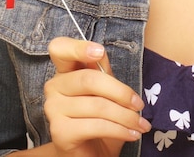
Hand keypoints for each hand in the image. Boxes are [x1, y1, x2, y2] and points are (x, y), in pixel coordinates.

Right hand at [44, 37, 150, 156]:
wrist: (91, 154)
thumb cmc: (99, 119)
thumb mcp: (106, 92)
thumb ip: (102, 71)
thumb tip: (102, 54)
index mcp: (65, 71)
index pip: (60, 49)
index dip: (78, 47)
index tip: (99, 52)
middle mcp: (54, 87)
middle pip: (89, 79)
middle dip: (121, 92)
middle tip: (139, 105)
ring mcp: (53, 109)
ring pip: (97, 105)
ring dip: (126, 116)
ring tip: (140, 124)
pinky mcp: (60, 132)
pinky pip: (96, 126)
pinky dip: (120, 130)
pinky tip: (131, 134)